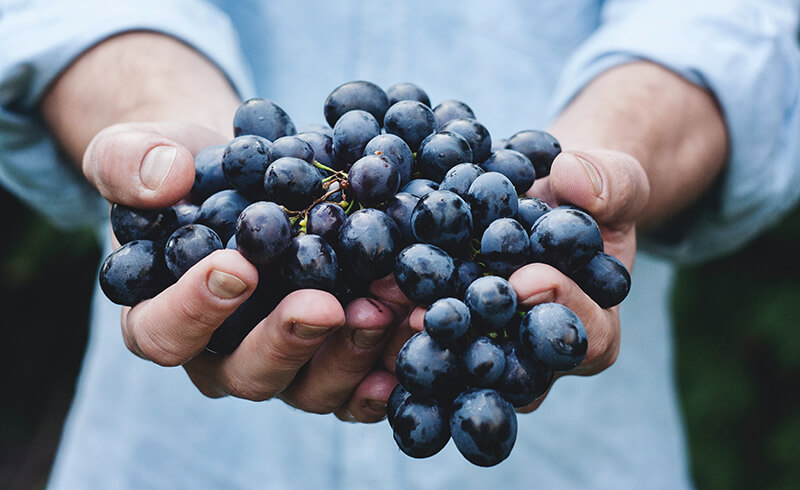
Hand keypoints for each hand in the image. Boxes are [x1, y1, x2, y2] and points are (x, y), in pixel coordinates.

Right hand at [85, 121, 397, 421]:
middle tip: (326, 305)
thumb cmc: (185, 171)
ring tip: (389, 306)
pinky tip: (418, 334)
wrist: (247, 175)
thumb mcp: (138, 151)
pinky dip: (390, 365)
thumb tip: (165, 178)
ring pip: (312, 386)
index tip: (237, 267)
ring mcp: (284, 363)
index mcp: (162, 318)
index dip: (195, 309)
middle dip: (289, 341)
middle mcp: (223, 356)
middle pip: (248, 373)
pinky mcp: (333, 358)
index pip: (164, 333)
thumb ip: (130, 162)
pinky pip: (360, 383)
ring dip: (353, 352)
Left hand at [351, 147, 649, 414]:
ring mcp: (487, 349)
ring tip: (383, 308)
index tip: (529, 278)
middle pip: (511, 369)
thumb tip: (574, 180)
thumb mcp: (613, 180)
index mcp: (592, 329)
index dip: (561, 310)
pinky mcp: (446, 333)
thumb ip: (609, 183)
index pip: (586, 338)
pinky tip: (359, 299)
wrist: (543, 197)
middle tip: (435, 315)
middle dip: (474, 340)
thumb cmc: (587, 195)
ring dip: (419, 340)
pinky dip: (390, 321)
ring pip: (458, 364)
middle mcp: (536, 356)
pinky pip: (421, 339)